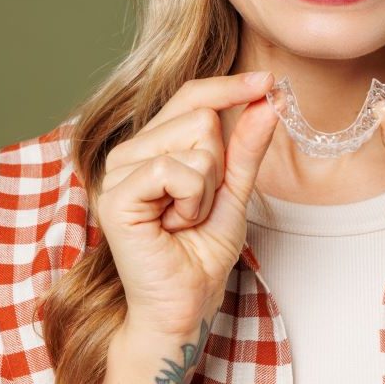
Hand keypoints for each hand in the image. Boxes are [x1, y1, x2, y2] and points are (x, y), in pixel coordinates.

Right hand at [96, 71, 277, 338]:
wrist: (186, 302)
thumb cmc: (203, 250)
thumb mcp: (235, 189)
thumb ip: (246, 146)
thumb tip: (267, 100)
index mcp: (153, 144)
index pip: (192, 96)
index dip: (230, 86)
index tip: (268, 81)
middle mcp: (131, 150)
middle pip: (202, 115)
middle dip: (218, 165)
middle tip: (197, 205)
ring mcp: (118, 169)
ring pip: (195, 140)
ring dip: (206, 187)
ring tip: (184, 218)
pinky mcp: (116, 193)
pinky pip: (176, 169)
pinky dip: (191, 201)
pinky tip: (173, 226)